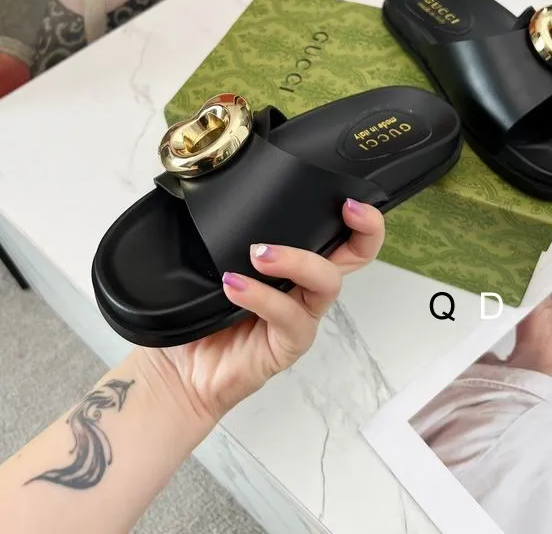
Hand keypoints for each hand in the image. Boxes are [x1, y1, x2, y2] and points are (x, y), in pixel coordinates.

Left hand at [144, 200, 384, 425]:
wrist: (180, 369)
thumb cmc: (200, 310)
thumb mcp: (215, 261)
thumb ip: (230, 232)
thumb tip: (222, 188)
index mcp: (295, 262)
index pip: (338, 234)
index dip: (358, 217)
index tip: (349, 197)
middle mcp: (306, 287)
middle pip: (356, 257)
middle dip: (365, 230)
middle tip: (347, 209)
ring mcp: (301, 315)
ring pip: (326, 281)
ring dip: (297, 259)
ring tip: (258, 254)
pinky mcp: (288, 343)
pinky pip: (287, 315)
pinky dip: (261, 295)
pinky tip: (233, 285)